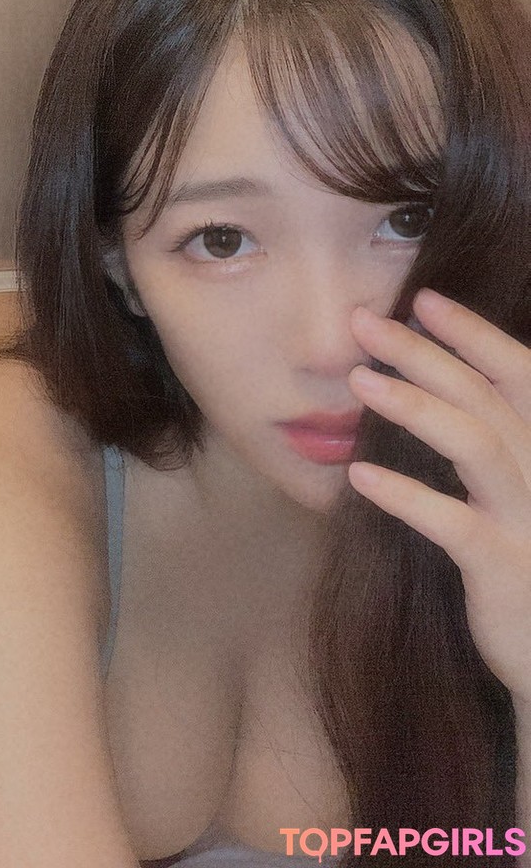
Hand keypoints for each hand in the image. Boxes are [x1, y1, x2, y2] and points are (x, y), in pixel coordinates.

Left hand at [347, 287, 530, 706]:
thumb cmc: (526, 566)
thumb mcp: (515, 496)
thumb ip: (489, 443)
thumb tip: (430, 385)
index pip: (520, 375)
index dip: (475, 334)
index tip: (424, 299)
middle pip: (485, 397)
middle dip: (424, 352)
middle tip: (363, 321)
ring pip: (476, 444)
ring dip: (415, 405)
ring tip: (357, 380)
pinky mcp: (506, 571)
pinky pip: (454, 525)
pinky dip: (405, 496)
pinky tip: (357, 476)